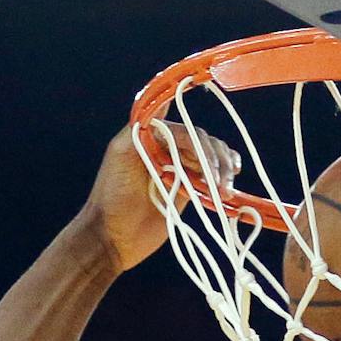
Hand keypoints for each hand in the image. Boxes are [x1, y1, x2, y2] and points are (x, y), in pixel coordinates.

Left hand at [86, 123, 239, 270]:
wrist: (112, 237)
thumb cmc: (110, 195)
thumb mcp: (121, 155)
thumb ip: (140, 128)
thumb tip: (161, 102)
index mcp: (151, 135)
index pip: (183, 128)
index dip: (198, 140)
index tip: (206, 152)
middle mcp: (167, 147)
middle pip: (202, 141)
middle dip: (213, 158)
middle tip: (216, 181)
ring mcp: (179, 168)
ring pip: (212, 157)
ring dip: (222, 169)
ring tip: (224, 190)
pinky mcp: (188, 189)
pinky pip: (212, 176)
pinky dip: (224, 177)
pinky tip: (229, 185)